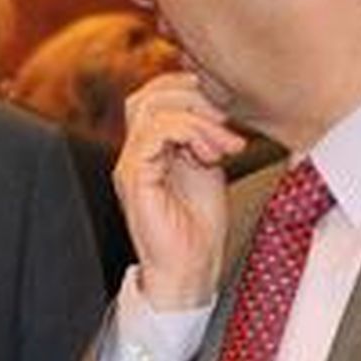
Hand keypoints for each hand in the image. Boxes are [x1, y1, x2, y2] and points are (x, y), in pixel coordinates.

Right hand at [116, 71, 243, 309]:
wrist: (189, 269)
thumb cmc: (199, 229)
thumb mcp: (209, 168)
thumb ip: (205, 137)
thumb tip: (220, 106)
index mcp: (151, 149)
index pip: (156, 96)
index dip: (191, 91)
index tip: (229, 110)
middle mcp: (135, 153)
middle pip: (150, 95)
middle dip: (195, 97)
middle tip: (228, 121)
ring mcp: (131, 165)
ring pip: (153, 109)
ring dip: (198, 118)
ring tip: (225, 144)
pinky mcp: (135, 178)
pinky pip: (154, 134)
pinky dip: (188, 133)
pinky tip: (210, 154)